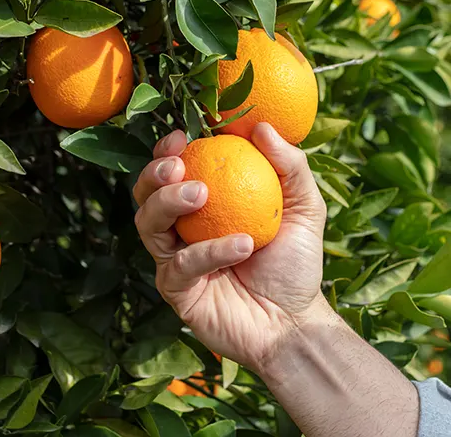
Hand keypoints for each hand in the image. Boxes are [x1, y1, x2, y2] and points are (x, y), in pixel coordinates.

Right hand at [133, 123, 327, 371]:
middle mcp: (180, 230)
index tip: (183, 136)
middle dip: (154, 174)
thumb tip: (263, 127)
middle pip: (145, 194)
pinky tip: (242, 244)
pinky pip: (180, 265)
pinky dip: (209, 251)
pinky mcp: (176, 291)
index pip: (172, 172)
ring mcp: (174, 260)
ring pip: (148, 225)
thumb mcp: (304, 207)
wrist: (294, 322)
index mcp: (202, 206)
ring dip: (169, 203)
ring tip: (202, 193)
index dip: (167, 151)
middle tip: (179, 166)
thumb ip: (290, 166)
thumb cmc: (295, 262)